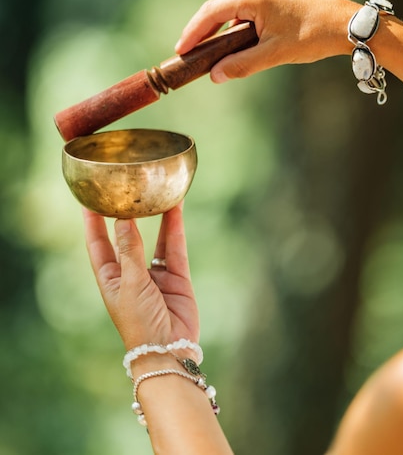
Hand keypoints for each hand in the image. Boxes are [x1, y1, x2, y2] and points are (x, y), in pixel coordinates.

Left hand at [83, 204, 198, 349]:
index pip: (98, 244)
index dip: (93, 223)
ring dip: (155, 217)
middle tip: (125, 188)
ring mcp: (155, 275)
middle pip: (127, 237)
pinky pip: (174, 247)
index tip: (89, 199)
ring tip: (156, 192)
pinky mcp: (176, 277)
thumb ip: (130, 250)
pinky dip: (175, 228)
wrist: (168, 351)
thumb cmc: (139, 323)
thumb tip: (124, 219)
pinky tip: (175, 209)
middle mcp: (131, 273)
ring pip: (154, 239)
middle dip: (126, 215)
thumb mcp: (130, 284)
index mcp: (110, 278)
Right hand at [176, 0, 356, 82]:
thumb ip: (242, 64)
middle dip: (203, 31)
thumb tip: (216, 76)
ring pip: (234, 10)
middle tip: (189, 52)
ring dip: (220, 31)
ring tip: (209, 52)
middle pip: (220, 8)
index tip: (181, 49)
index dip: (193, 31)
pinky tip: (235, 45)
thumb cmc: (314, 36)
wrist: (349, 25)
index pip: (213, 11)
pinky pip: (248, 11)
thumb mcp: (275, 54)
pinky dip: (237, 28)